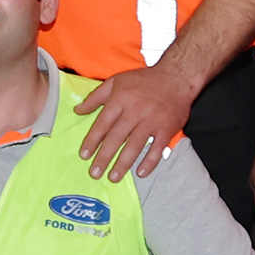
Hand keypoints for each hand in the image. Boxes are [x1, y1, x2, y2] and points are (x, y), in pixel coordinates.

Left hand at [74, 63, 197, 181]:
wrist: (176, 77)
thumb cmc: (143, 80)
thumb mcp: (116, 81)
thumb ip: (95, 97)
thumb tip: (77, 110)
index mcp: (120, 100)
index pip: (103, 124)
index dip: (92, 141)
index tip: (84, 155)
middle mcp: (135, 112)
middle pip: (116, 138)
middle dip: (104, 157)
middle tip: (95, 173)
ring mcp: (152, 121)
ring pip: (135, 146)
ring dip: (123, 164)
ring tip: (113, 177)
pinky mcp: (167, 129)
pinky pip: (157, 148)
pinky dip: (149, 162)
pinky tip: (140, 173)